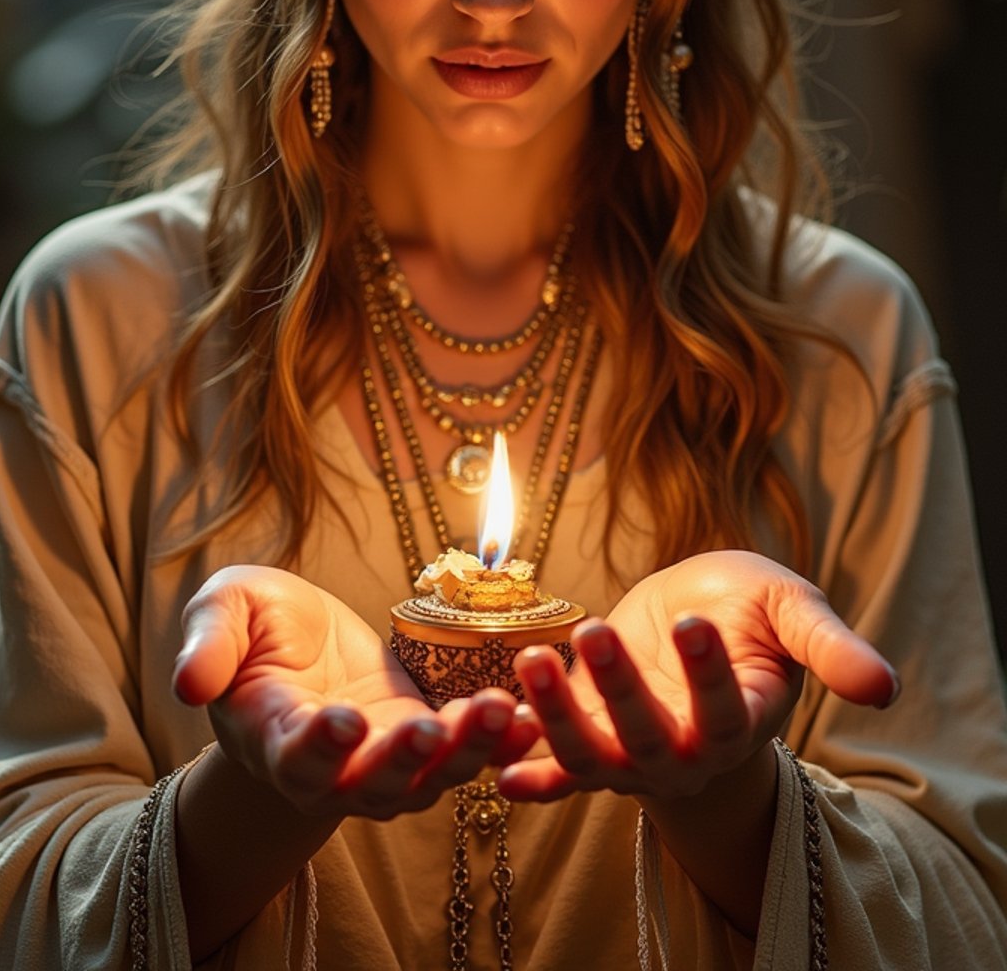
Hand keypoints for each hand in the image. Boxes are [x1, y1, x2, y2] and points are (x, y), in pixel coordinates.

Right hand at [173, 565, 539, 820]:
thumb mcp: (226, 611)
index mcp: (276, 737)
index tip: (340, 723)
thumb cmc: (256, 631)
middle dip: (402, 761)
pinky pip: (469, 755)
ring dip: (466, 752)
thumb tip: (185, 679)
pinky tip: (529, 712)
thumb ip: (208, 641)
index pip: (296, 755)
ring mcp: (389, 764)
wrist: (300, 656)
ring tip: (500, 712)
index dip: (318, 746)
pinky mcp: (433, 742)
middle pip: (371, 784)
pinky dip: (499, 740)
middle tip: (429, 732)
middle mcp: (336, 770)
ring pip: (430, 779)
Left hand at [499, 549, 897, 803]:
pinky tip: (495, 762)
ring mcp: (630, 756)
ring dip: (558, 717)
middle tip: (598, 630)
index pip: (727, 708)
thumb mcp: (791, 611)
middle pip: (652, 738)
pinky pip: (553, 770)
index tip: (695, 622)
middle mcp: (686, 753)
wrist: (696, 623)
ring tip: (533, 660)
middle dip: (623, 691)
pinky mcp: (585, 745)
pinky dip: (526, 771)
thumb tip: (887, 686)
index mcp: (741, 718)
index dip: (710, 674)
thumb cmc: (751, 614)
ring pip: (592, 756)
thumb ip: (830, 647)